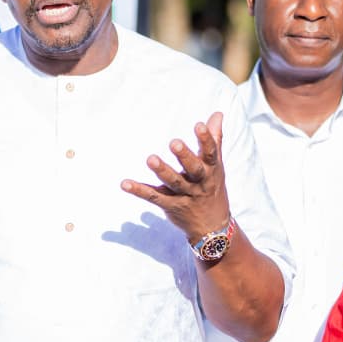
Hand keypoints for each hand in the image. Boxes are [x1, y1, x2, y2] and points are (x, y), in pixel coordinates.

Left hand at [120, 111, 230, 242]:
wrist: (213, 227)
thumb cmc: (212, 188)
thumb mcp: (216, 165)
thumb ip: (214, 139)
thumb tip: (217, 113)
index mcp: (211, 170)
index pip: (210, 153)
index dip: (206, 139)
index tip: (199, 125)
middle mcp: (199, 182)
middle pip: (193, 169)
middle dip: (184, 156)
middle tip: (174, 142)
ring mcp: (185, 195)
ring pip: (173, 183)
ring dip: (162, 171)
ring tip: (150, 159)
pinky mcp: (170, 206)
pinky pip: (154, 197)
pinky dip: (139, 191)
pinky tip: (125, 184)